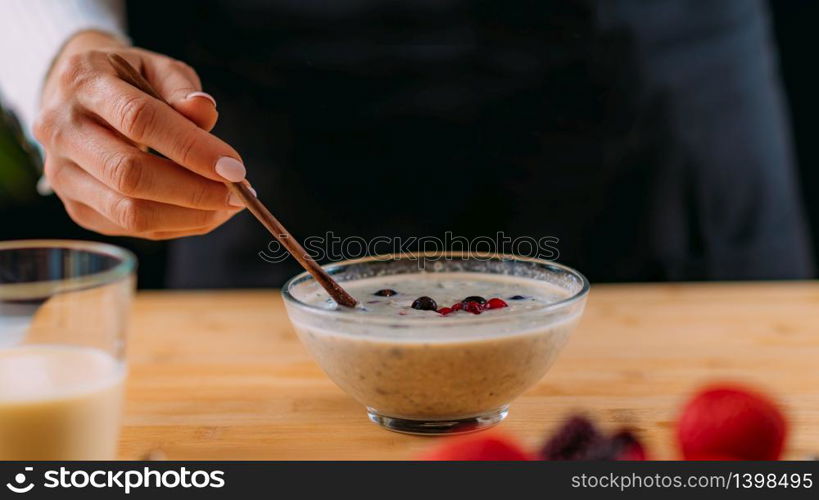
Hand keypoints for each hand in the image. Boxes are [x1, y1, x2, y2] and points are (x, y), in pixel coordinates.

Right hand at [35, 31, 247, 239]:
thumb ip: (182, 89)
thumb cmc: (128, 80)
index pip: (139, 120)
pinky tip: (206, 212)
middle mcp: (62, 130)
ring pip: (130, 212)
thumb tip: (205, 113)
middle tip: (239, 194)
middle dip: (194, 191)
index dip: (191, 148)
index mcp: (83, 83)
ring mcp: (63, 175)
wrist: (76, 98)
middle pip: (130, 175)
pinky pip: (133, 229)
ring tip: (228, 206)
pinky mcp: (77, 208)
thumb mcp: (156, 68)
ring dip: (190, 216)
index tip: (234, 168)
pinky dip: (178, 225)